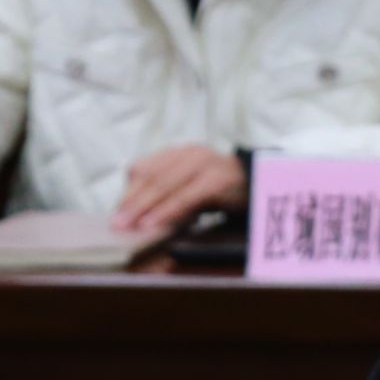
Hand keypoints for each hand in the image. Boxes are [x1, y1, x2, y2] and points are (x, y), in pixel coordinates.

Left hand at [113, 144, 248, 233]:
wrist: (263, 184)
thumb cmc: (224, 190)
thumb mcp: (192, 187)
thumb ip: (167, 194)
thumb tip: (137, 216)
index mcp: (178, 152)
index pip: (143, 168)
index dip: (128, 191)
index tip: (116, 213)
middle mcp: (189, 153)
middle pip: (151, 177)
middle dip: (131, 203)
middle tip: (117, 224)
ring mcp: (204, 164)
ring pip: (165, 185)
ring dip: (145, 208)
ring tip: (131, 226)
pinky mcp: (217, 180)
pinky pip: (186, 197)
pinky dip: (167, 211)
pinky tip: (155, 224)